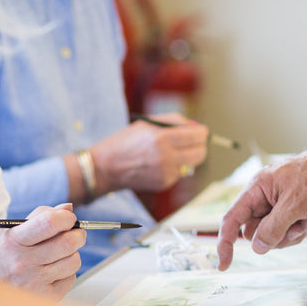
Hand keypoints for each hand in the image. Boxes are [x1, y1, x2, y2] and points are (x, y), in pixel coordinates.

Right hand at [0, 204, 84, 299]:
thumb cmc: (9, 257)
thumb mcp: (16, 232)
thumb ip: (42, 216)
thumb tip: (69, 209)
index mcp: (14, 242)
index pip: (50, 223)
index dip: (67, 218)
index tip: (69, 219)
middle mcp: (22, 263)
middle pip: (68, 243)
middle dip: (78, 235)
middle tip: (76, 235)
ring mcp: (34, 282)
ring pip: (74, 261)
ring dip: (72, 255)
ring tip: (59, 256)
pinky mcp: (44, 297)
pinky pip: (71, 278)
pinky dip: (67, 273)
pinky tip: (53, 273)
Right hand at [90, 113, 208, 193]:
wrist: (105, 168)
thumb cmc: (126, 142)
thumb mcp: (149, 123)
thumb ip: (175, 121)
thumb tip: (196, 126)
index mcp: (162, 138)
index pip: (197, 136)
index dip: (202, 132)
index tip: (199, 131)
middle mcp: (166, 157)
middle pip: (201, 153)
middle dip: (199, 145)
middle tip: (192, 141)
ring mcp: (165, 173)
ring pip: (192, 164)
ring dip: (188, 156)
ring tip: (172, 151)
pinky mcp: (163, 184)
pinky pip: (180, 173)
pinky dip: (176, 166)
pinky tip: (161, 163)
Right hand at [217, 149, 306, 269]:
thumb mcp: (294, 204)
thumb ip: (273, 228)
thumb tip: (257, 247)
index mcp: (258, 188)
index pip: (232, 218)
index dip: (225, 242)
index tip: (224, 264)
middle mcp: (266, 197)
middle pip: (254, 231)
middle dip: (273, 237)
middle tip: (292, 228)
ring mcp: (280, 204)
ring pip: (272, 235)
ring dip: (288, 235)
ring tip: (305, 221)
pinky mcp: (294, 210)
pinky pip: (287, 232)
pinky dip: (298, 232)